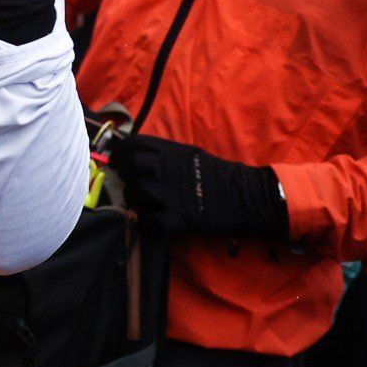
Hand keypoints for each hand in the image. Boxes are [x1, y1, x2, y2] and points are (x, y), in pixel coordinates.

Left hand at [108, 134, 288, 237]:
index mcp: (172, 152)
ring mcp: (172, 194)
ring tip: (142, 203)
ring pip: (135, 193)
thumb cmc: (220, 175)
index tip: (117, 161)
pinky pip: (148, 221)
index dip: (120, 152)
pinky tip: (152, 220)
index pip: (134, 144)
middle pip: (131, 167)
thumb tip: (137, 155)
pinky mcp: (178, 218)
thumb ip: (165, 154)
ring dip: (133, 200)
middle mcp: (168, 169)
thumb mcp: (191, 155)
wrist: (249, 196)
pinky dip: (145, 222)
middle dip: (125, 175)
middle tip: (130, 183)